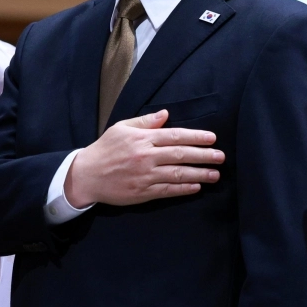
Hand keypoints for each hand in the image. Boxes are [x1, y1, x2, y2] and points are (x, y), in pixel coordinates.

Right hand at [67, 110, 222, 207]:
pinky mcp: (143, 193)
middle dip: (203, 156)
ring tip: (215, 174)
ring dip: (199, 174)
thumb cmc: (105, 149)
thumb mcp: (122, 128)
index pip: (175, 136)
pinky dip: (183, 189)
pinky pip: (168, 190)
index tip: (212, 138)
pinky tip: (196, 187)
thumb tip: (165, 114)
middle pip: (180, 155)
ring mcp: (145, 176)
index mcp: (142, 139)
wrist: (86, 175)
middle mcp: (146, 157)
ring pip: (177, 174)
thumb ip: (145, 121)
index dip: (196, 137)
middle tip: (220, 157)